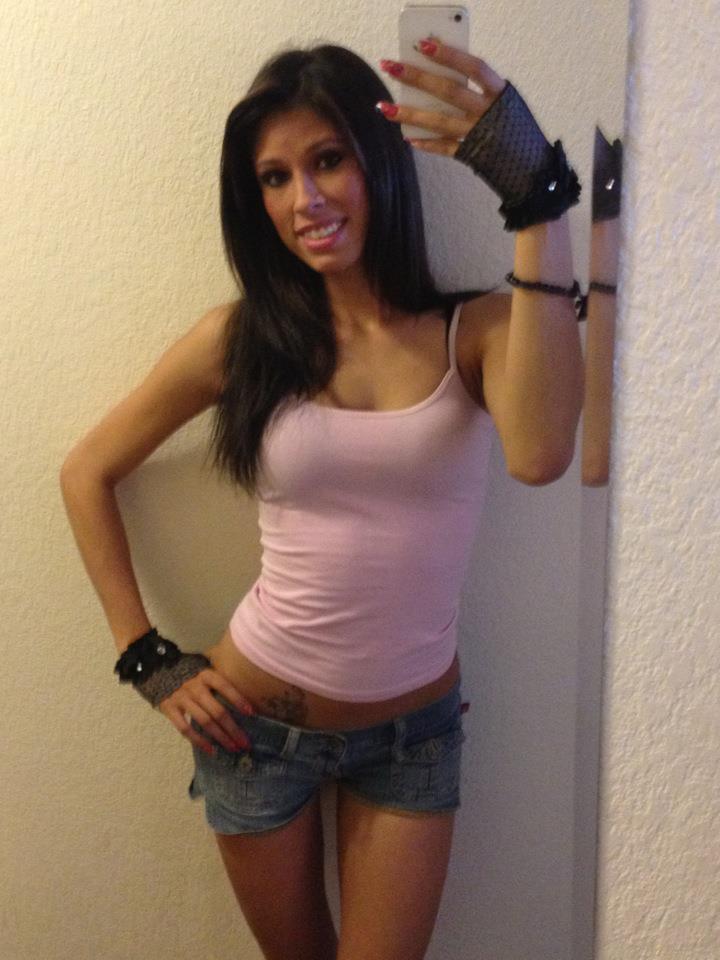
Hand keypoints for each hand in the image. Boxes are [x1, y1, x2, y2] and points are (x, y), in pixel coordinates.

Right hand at [157, 666, 254, 755]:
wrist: (158, 670)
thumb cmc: (190, 673)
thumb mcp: (204, 669)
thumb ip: (219, 680)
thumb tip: (245, 691)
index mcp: (205, 675)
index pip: (224, 686)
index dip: (238, 699)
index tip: (251, 713)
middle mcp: (194, 686)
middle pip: (217, 711)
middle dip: (233, 728)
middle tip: (245, 743)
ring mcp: (181, 698)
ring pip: (204, 721)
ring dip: (220, 737)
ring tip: (233, 748)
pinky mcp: (169, 708)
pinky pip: (185, 728)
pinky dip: (199, 741)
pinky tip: (211, 751)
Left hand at [378, 38, 505, 155]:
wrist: (534, 170)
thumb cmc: (516, 130)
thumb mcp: (506, 102)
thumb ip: (480, 88)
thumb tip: (442, 70)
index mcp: (500, 93)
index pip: (474, 67)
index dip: (449, 54)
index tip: (422, 44)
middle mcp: (489, 113)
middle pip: (449, 91)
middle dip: (417, 77)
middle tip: (390, 66)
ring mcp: (479, 136)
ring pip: (440, 122)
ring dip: (410, 114)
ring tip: (384, 107)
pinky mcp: (472, 157)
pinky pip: (444, 148)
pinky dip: (426, 144)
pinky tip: (408, 137)